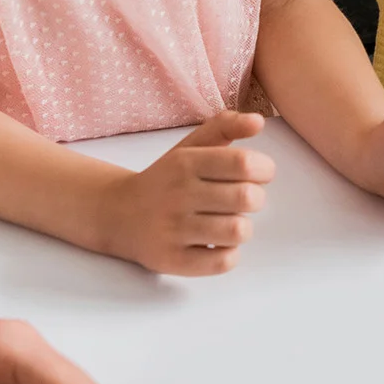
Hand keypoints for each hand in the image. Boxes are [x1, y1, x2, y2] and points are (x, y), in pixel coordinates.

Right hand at [99, 110, 275, 276]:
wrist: (119, 213)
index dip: (264, 169)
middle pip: (247, 198)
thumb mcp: (191, 146)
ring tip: (229, 222)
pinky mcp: (172, 260)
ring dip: (243, 227)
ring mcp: (173, 229)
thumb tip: (259, 121)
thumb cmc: (167, 178)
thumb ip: (226, 126)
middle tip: (243, 200)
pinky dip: (229, 253)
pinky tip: (217, 243)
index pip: (244, 163)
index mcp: (186, 162)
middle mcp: (178, 194)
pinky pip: (223, 261)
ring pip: (238, 231)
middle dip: (256, 199)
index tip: (260, 174)